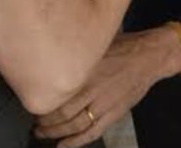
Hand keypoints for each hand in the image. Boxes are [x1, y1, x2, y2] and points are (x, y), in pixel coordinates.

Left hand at [34, 28, 180, 147]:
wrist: (148, 57)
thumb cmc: (121, 45)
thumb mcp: (95, 43)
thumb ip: (77, 52)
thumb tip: (53, 51)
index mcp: (86, 69)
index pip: (59, 90)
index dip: (43, 100)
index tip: (32, 101)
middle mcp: (93, 89)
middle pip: (63, 111)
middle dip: (45, 120)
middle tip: (33, 121)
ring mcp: (104, 104)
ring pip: (75, 124)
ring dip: (56, 132)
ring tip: (42, 133)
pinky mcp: (114, 114)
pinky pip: (92, 132)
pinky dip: (76, 142)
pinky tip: (63, 146)